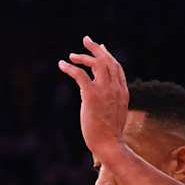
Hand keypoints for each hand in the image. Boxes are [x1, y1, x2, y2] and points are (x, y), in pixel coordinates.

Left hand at [57, 36, 129, 158]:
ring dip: (83, 56)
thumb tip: (93, 98)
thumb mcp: (114, 115)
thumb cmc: (109, 136)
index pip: (116, 67)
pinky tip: (62, 65)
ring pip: (96, 63)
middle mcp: (116, 87)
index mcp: (123, 92)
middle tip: (86, 40)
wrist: (109, 144)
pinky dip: (70, 68)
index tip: (101, 48)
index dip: (108, 56)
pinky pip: (80, 74)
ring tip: (71, 55)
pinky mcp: (92, 95)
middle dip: (96, 48)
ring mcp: (105, 90)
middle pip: (107, 60)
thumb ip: (109, 103)